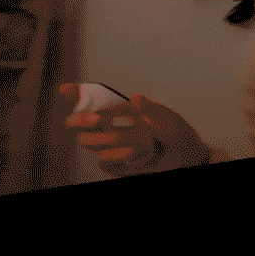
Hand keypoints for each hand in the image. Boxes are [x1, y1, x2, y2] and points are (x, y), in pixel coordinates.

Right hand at [60, 84, 210, 176]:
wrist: (188, 161)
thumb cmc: (179, 136)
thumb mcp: (170, 120)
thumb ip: (153, 109)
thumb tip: (135, 97)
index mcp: (122, 110)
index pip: (92, 99)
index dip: (76, 94)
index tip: (66, 90)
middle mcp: (112, 127)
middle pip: (77, 122)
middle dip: (80, 118)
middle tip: (97, 118)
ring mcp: (112, 147)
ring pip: (89, 141)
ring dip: (112, 139)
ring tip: (138, 140)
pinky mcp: (115, 165)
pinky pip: (103, 160)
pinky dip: (116, 155)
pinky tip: (135, 154)